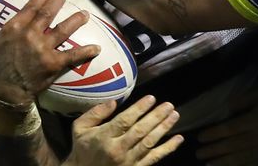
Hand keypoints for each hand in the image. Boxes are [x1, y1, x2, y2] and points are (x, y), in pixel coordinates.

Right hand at [0, 0, 100, 104]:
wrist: (4, 91)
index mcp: (15, 27)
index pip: (31, 7)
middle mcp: (31, 34)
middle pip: (48, 14)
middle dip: (57, 2)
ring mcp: (43, 48)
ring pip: (63, 30)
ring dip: (75, 20)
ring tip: (85, 14)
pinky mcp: (53, 63)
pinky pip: (72, 56)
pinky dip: (85, 52)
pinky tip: (96, 48)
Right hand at [63, 96, 183, 165]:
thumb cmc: (83, 148)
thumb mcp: (79, 128)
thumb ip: (94, 113)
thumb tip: (113, 102)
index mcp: (104, 137)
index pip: (125, 121)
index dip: (139, 109)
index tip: (151, 98)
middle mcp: (118, 149)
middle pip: (141, 131)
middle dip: (156, 116)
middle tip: (169, 105)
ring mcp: (128, 161)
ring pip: (150, 143)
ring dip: (164, 129)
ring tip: (174, 115)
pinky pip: (155, 158)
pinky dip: (168, 148)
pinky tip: (178, 139)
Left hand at [195, 89, 257, 165]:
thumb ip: (241, 100)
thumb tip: (224, 109)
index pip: (231, 128)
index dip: (214, 134)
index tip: (201, 137)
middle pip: (234, 145)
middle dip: (215, 150)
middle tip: (199, 153)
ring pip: (242, 158)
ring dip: (222, 162)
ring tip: (207, 163)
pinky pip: (252, 164)